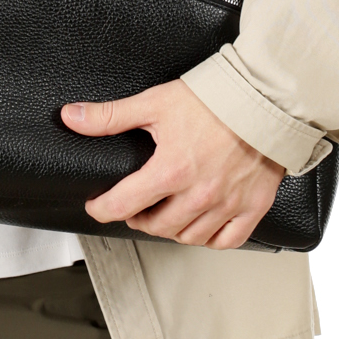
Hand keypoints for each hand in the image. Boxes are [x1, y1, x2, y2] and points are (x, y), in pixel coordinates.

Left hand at [61, 79, 283, 248]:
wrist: (266, 98)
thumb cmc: (216, 99)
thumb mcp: (155, 103)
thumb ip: (111, 116)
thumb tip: (72, 117)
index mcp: (171, 170)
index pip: (122, 206)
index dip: (101, 208)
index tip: (97, 205)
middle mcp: (198, 194)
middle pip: (154, 226)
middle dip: (137, 218)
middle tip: (133, 206)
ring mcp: (227, 204)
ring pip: (188, 237)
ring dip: (170, 229)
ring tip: (164, 213)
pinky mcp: (252, 206)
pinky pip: (226, 240)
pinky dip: (210, 238)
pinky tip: (201, 224)